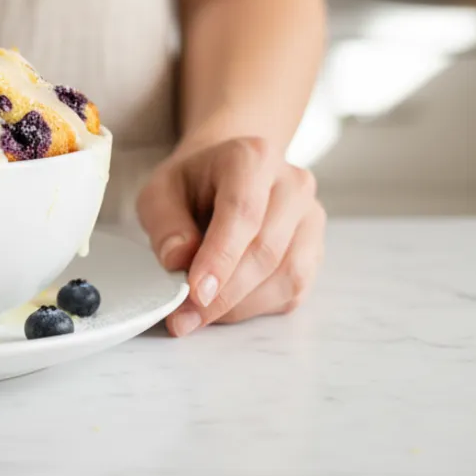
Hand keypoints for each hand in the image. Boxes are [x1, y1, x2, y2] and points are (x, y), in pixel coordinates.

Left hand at [136, 136, 325, 335]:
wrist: (225, 174)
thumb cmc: (193, 183)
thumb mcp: (160, 191)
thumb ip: (165, 223)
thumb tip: (179, 261)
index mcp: (253, 158)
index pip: (243, 212)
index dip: (220, 258)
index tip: (195, 293)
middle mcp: (293, 184)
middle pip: (267, 249)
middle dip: (224, 293)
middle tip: (185, 317)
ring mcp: (311, 218)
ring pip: (287, 275)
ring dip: (240, 305)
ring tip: (198, 315)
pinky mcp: (315, 250)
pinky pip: (293, 290)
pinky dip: (255, 307)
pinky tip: (224, 306)